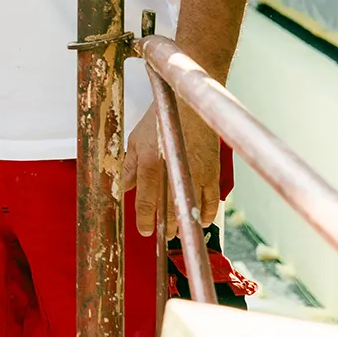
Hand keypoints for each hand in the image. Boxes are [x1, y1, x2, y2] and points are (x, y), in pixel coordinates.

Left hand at [121, 104, 219, 237]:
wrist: (188, 103)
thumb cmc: (160, 117)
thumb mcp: (136, 140)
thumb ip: (130, 166)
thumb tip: (125, 187)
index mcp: (151, 163)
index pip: (146, 200)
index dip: (144, 219)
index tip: (144, 230)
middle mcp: (173, 170)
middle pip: (169, 209)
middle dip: (166, 226)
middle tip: (163, 234)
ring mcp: (195, 172)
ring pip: (190, 208)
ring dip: (184, 223)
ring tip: (179, 232)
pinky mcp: (213, 171)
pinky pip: (212, 200)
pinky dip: (207, 213)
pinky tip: (201, 220)